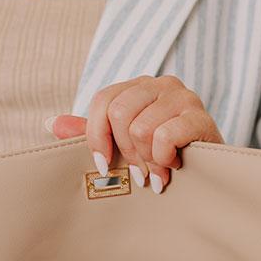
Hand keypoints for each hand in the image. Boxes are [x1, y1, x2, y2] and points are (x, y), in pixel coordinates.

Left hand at [48, 74, 222, 192]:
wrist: (208, 176)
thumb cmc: (162, 161)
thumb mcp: (123, 147)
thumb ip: (91, 134)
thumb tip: (52, 124)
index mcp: (137, 88)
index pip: (103, 101)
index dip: (96, 137)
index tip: (102, 166)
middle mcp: (160, 84)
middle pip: (119, 113)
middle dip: (125, 153)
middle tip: (138, 174)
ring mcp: (183, 96)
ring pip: (140, 128)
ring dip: (147, 162)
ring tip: (157, 174)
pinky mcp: (200, 116)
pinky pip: (165, 137)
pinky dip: (164, 160)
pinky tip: (173, 167)